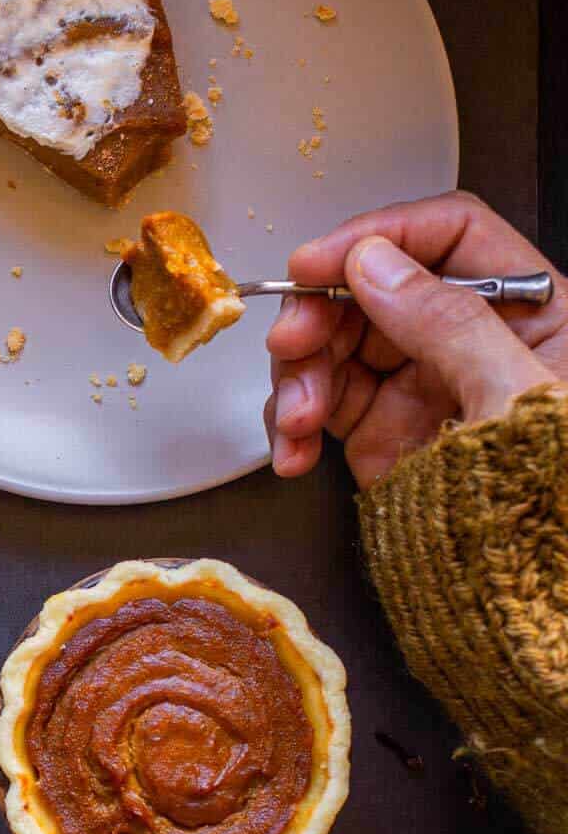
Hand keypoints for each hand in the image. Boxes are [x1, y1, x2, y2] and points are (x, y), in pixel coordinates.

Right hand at [264, 191, 567, 488]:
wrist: (538, 600)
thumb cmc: (560, 497)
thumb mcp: (519, 396)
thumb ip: (448, 321)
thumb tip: (372, 263)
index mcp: (527, 309)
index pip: (450, 234)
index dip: (381, 234)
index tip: (320, 262)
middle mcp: (466, 338)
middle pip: (374, 286)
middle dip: (321, 313)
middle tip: (291, 344)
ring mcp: (418, 385)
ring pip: (334, 345)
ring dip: (299, 377)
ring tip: (299, 423)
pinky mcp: (379, 434)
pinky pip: (319, 408)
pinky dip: (293, 428)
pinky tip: (294, 455)